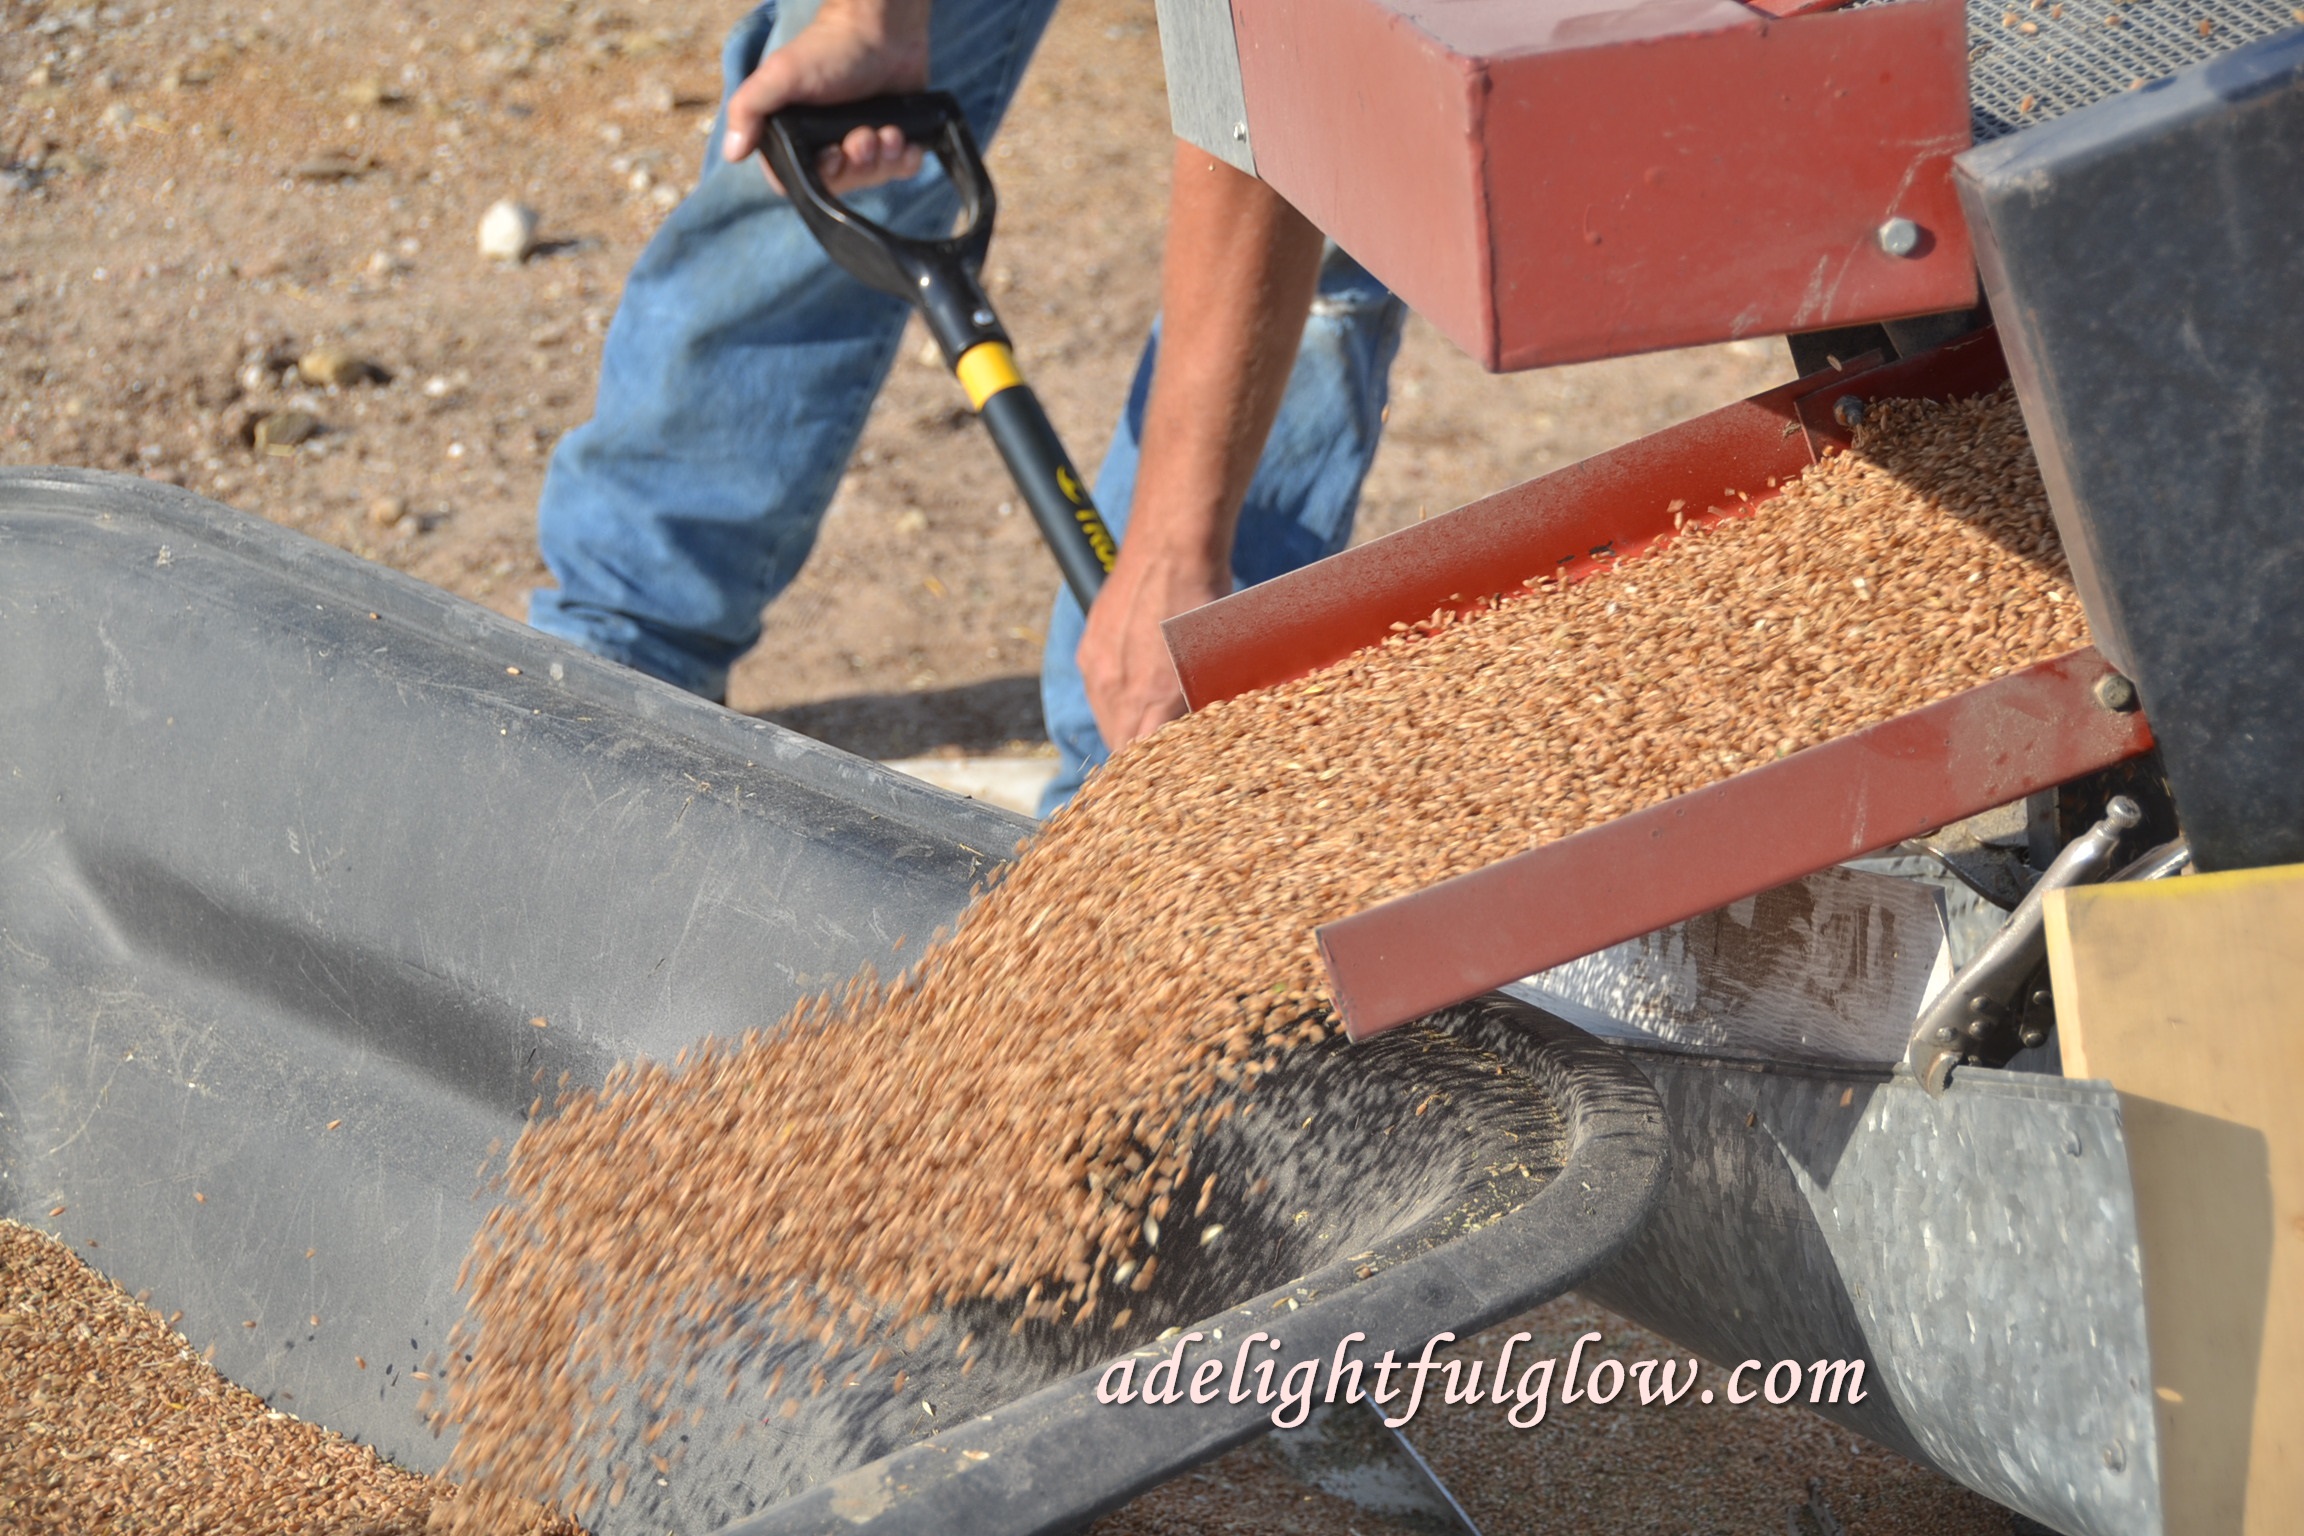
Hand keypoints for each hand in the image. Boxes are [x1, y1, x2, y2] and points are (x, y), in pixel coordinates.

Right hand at [721, 0, 932, 195]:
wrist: (880, 29)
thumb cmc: (828, 50)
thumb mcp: (780, 75)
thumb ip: (749, 108)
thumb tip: (732, 152)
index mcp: (794, 135)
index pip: (799, 183)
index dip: (821, 178)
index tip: (833, 154)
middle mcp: (826, 143)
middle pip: (843, 184)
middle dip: (858, 164)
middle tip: (865, 136)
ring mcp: (862, 143)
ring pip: (874, 178)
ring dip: (884, 159)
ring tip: (887, 130)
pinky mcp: (893, 139)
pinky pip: (901, 169)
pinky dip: (905, 159)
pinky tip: (903, 137)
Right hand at [1077, 544, 1231, 751]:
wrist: (1172, 548)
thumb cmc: (1207, 601)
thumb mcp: (1217, 661)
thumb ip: (1202, 702)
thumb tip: (1200, 724)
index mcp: (1153, 701)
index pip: (1143, 758)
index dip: (1157, 766)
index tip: (1172, 767)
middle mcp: (1118, 691)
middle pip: (1120, 742)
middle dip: (1139, 752)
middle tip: (1161, 750)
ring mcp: (1097, 668)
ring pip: (1106, 717)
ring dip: (1124, 722)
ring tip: (1146, 717)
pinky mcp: (1089, 647)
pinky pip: (1096, 688)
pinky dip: (1112, 695)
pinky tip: (1132, 685)